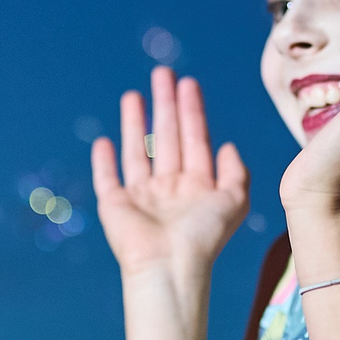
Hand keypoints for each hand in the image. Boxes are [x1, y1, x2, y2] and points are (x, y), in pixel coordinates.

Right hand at [90, 68, 251, 279]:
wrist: (168, 266)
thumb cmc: (203, 239)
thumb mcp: (233, 201)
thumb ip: (236, 172)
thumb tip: (227, 145)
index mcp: (197, 186)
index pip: (194, 138)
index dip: (192, 110)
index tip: (189, 82)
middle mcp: (169, 188)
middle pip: (166, 137)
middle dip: (165, 104)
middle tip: (162, 73)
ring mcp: (142, 197)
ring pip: (138, 151)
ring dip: (135, 123)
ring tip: (132, 94)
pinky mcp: (116, 206)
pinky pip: (107, 179)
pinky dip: (104, 162)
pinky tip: (103, 142)